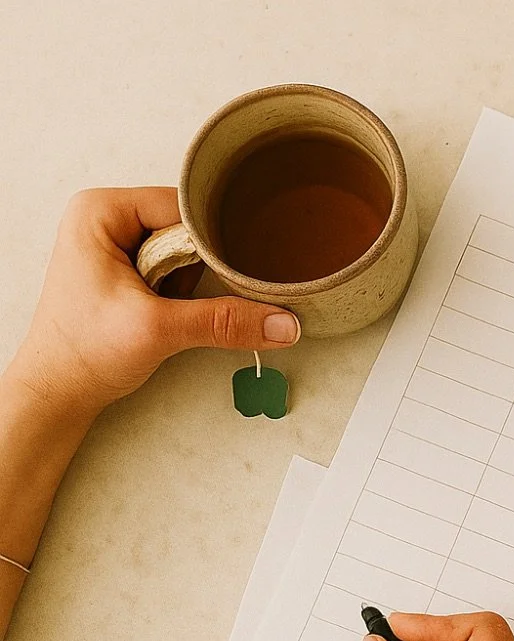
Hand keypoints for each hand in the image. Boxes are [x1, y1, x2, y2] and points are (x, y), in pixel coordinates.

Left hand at [4, 187, 298, 418]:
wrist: (59, 391)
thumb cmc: (81, 351)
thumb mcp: (158, 331)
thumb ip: (224, 322)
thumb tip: (284, 323)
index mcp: (101, 210)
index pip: (183, 206)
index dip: (211, 240)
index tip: (230, 270)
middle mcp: (107, 217)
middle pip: (188, 226)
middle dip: (201, 266)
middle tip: (186, 298)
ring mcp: (117, 242)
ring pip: (187, 250)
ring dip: (193, 283)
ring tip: (166, 309)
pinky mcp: (128, 268)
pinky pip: (177, 268)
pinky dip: (185, 292)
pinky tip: (169, 311)